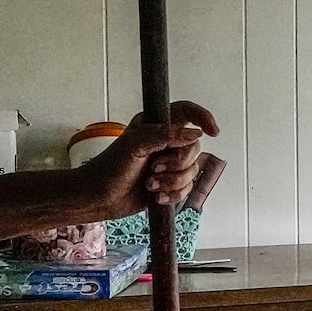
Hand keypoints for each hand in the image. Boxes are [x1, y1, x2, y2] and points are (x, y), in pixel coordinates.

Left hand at [104, 102, 218, 211]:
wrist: (98, 198)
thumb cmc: (109, 168)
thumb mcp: (135, 145)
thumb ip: (166, 135)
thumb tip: (195, 134)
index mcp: (156, 125)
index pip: (187, 112)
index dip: (204, 118)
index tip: (212, 132)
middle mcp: (165, 142)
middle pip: (194, 148)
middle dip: (177, 164)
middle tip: (154, 168)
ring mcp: (168, 164)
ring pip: (192, 171)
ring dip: (172, 182)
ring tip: (150, 184)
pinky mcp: (168, 183)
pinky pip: (186, 188)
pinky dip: (172, 194)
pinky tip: (155, 195)